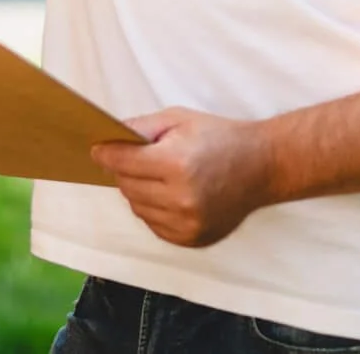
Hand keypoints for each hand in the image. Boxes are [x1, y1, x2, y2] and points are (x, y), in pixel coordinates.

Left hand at [91, 107, 272, 247]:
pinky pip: (154, 225)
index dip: (106, 153)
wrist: (262, 166)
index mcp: (176, 164)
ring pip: (138, 208)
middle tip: (133, 158)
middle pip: (127, 187)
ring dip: (138, 191)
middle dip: (124, 171)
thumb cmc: (219, 137)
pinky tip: (169, 194)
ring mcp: (188, 223)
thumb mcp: (178, 119)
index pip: (123, 162)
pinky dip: (154, 210)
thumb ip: (140, 127)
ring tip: (158, 176)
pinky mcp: (193, 239)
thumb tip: (106, 142)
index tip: (97, 149)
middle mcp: (181, 198)